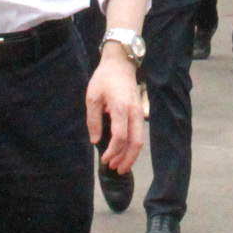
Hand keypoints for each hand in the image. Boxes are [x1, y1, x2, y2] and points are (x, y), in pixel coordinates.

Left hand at [85, 47, 146, 172]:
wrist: (120, 63)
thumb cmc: (104, 78)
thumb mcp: (92, 97)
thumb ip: (93, 120)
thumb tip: (95, 140)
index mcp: (121, 108)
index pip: (120, 137)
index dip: (113, 152)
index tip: (104, 159)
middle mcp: (134, 112)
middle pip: (136, 142)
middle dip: (127, 159)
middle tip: (116, 170)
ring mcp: (139, 112)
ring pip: (140, 140)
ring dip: (131, 155)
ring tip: (120, 166)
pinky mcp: (140, 112)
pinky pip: (139, 133)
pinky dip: (133, 146)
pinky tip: (124, 152)